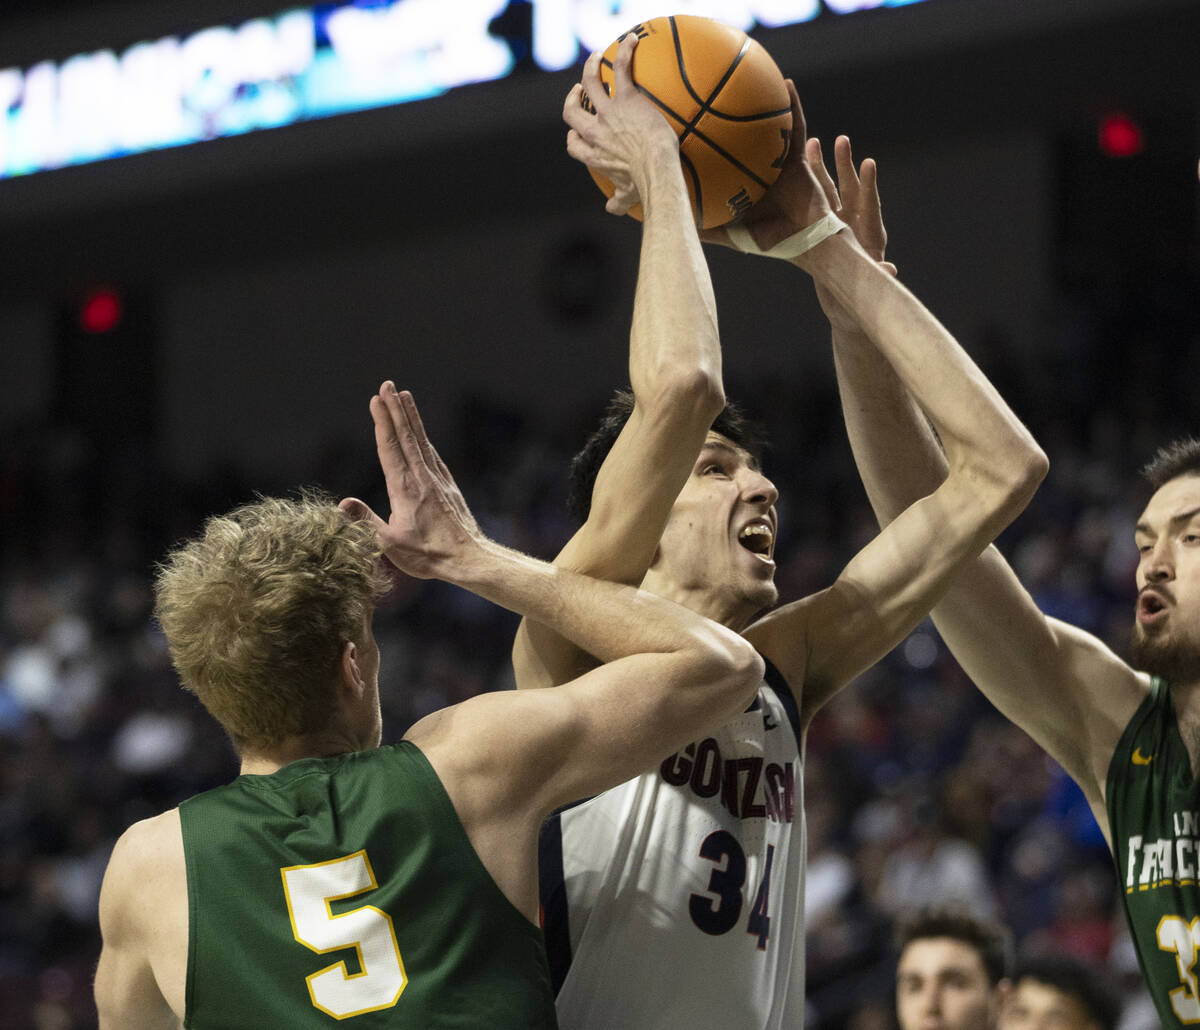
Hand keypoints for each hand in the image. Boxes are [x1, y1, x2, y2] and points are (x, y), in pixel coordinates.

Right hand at [340, 383, 480, 579]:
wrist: (469, 559)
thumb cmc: (428, 555)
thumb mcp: (389, 544)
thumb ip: (365, 521)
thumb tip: (342, 502)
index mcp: (405, 488)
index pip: (389, 447)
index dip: (382, 421)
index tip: (376, 399)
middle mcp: (423, 477)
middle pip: (406, 436)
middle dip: (395, 408)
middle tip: (388, 384)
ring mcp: (438, 480)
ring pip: (422, 441)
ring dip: (411, 417)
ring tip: (405, 396)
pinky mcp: (449, 487)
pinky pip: (433, 455)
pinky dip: (424, 438)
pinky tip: (422, 435)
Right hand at [562, 33, 678, 215]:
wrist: (656, 168)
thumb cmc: (644, 186)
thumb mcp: (627, 196)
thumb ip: (617, 202)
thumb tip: (611, 209)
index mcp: (593, 155)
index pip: (574, 144)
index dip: (574, 136)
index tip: (577, 132)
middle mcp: (595, 132)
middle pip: (572, 112)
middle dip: (572, 100)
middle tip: (579, 91)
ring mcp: (608, 113)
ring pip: (589, 84)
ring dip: (590, 69)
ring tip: (596, 58)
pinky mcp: (625, 98)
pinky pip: (620, 69)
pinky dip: (625, 52)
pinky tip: (632, 40)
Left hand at [700, 80, 832, 251]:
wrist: (806, 242)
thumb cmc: (771, 241)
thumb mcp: (733, 235)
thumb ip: (709, 229)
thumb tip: (677, 222)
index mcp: (743, 185)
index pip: (722, 161)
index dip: (707, 146)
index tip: (688, 127)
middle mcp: (760, 170)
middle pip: (741, 138)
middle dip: (728, 118)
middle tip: (710, 95)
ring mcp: (778, 162)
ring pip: (768, 127)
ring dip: (761, 102)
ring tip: (749, 75)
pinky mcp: (798, 157)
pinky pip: (796, 126)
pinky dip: (793, 105)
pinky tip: (786, 85)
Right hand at [806, 135, 893, 331]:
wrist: (845, 309)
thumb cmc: (855, 305)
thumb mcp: (865, 291)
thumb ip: (877, 278)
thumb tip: (891, 270)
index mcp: (867, 237)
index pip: (870, 206)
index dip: (869, 186)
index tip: (868, 164)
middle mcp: (853, 225)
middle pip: (849, 190)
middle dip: (844, 166)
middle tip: (841, 140)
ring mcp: (836, 226)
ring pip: (829, 192)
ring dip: (821, 168)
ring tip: (813, 143)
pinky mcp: (821, 231)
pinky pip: (814, 205)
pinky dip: (807, 187)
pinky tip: (793, 169)